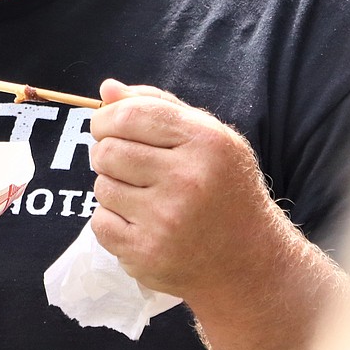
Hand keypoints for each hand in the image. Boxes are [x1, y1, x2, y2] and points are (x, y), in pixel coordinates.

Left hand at [88, 79, 283, 305]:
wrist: (249, 261)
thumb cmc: (224, 189)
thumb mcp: (207, 138)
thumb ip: (158, 106)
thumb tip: (108, 89)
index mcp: (204, 142)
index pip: (131, 115)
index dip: (107, 117)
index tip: (105, 125)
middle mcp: (186, 179)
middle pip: (108, 151)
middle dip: (108, 153)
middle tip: (128, 165)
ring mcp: (165, 220)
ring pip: (102, 187)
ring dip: (113, 188)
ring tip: (143, 196)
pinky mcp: (146, 254)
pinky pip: (100, 223)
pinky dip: (112, 221)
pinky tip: (141, 223)